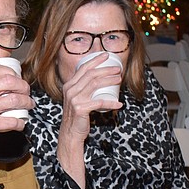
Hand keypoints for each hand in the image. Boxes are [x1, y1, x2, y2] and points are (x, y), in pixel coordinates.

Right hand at [0, 62, 33, 149]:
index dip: (9, 72)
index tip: (15, 78)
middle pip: (9, 81)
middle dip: (23, 86)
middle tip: (26, 91)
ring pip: (14, 100)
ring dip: (26, 102)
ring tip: (28, 105)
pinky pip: (12, 120)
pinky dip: (20, 122)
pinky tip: (20, 123)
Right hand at [55, 52, 121, 188]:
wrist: (70, 132)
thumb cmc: (77, 116)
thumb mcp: (76, 99)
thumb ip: (82, 89)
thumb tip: (98, 80)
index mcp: (69, 85)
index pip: (83, 68)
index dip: (95, 60)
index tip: (106, 55)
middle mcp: (70, 90)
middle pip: (91, 74)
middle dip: (106, 69)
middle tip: (117, 69)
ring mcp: (75, 99)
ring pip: (95, 84)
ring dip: (110, 80)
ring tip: (119, 79)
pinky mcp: (81, 108)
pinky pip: (99, 103)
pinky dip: (111, 103)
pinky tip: (119, 103)